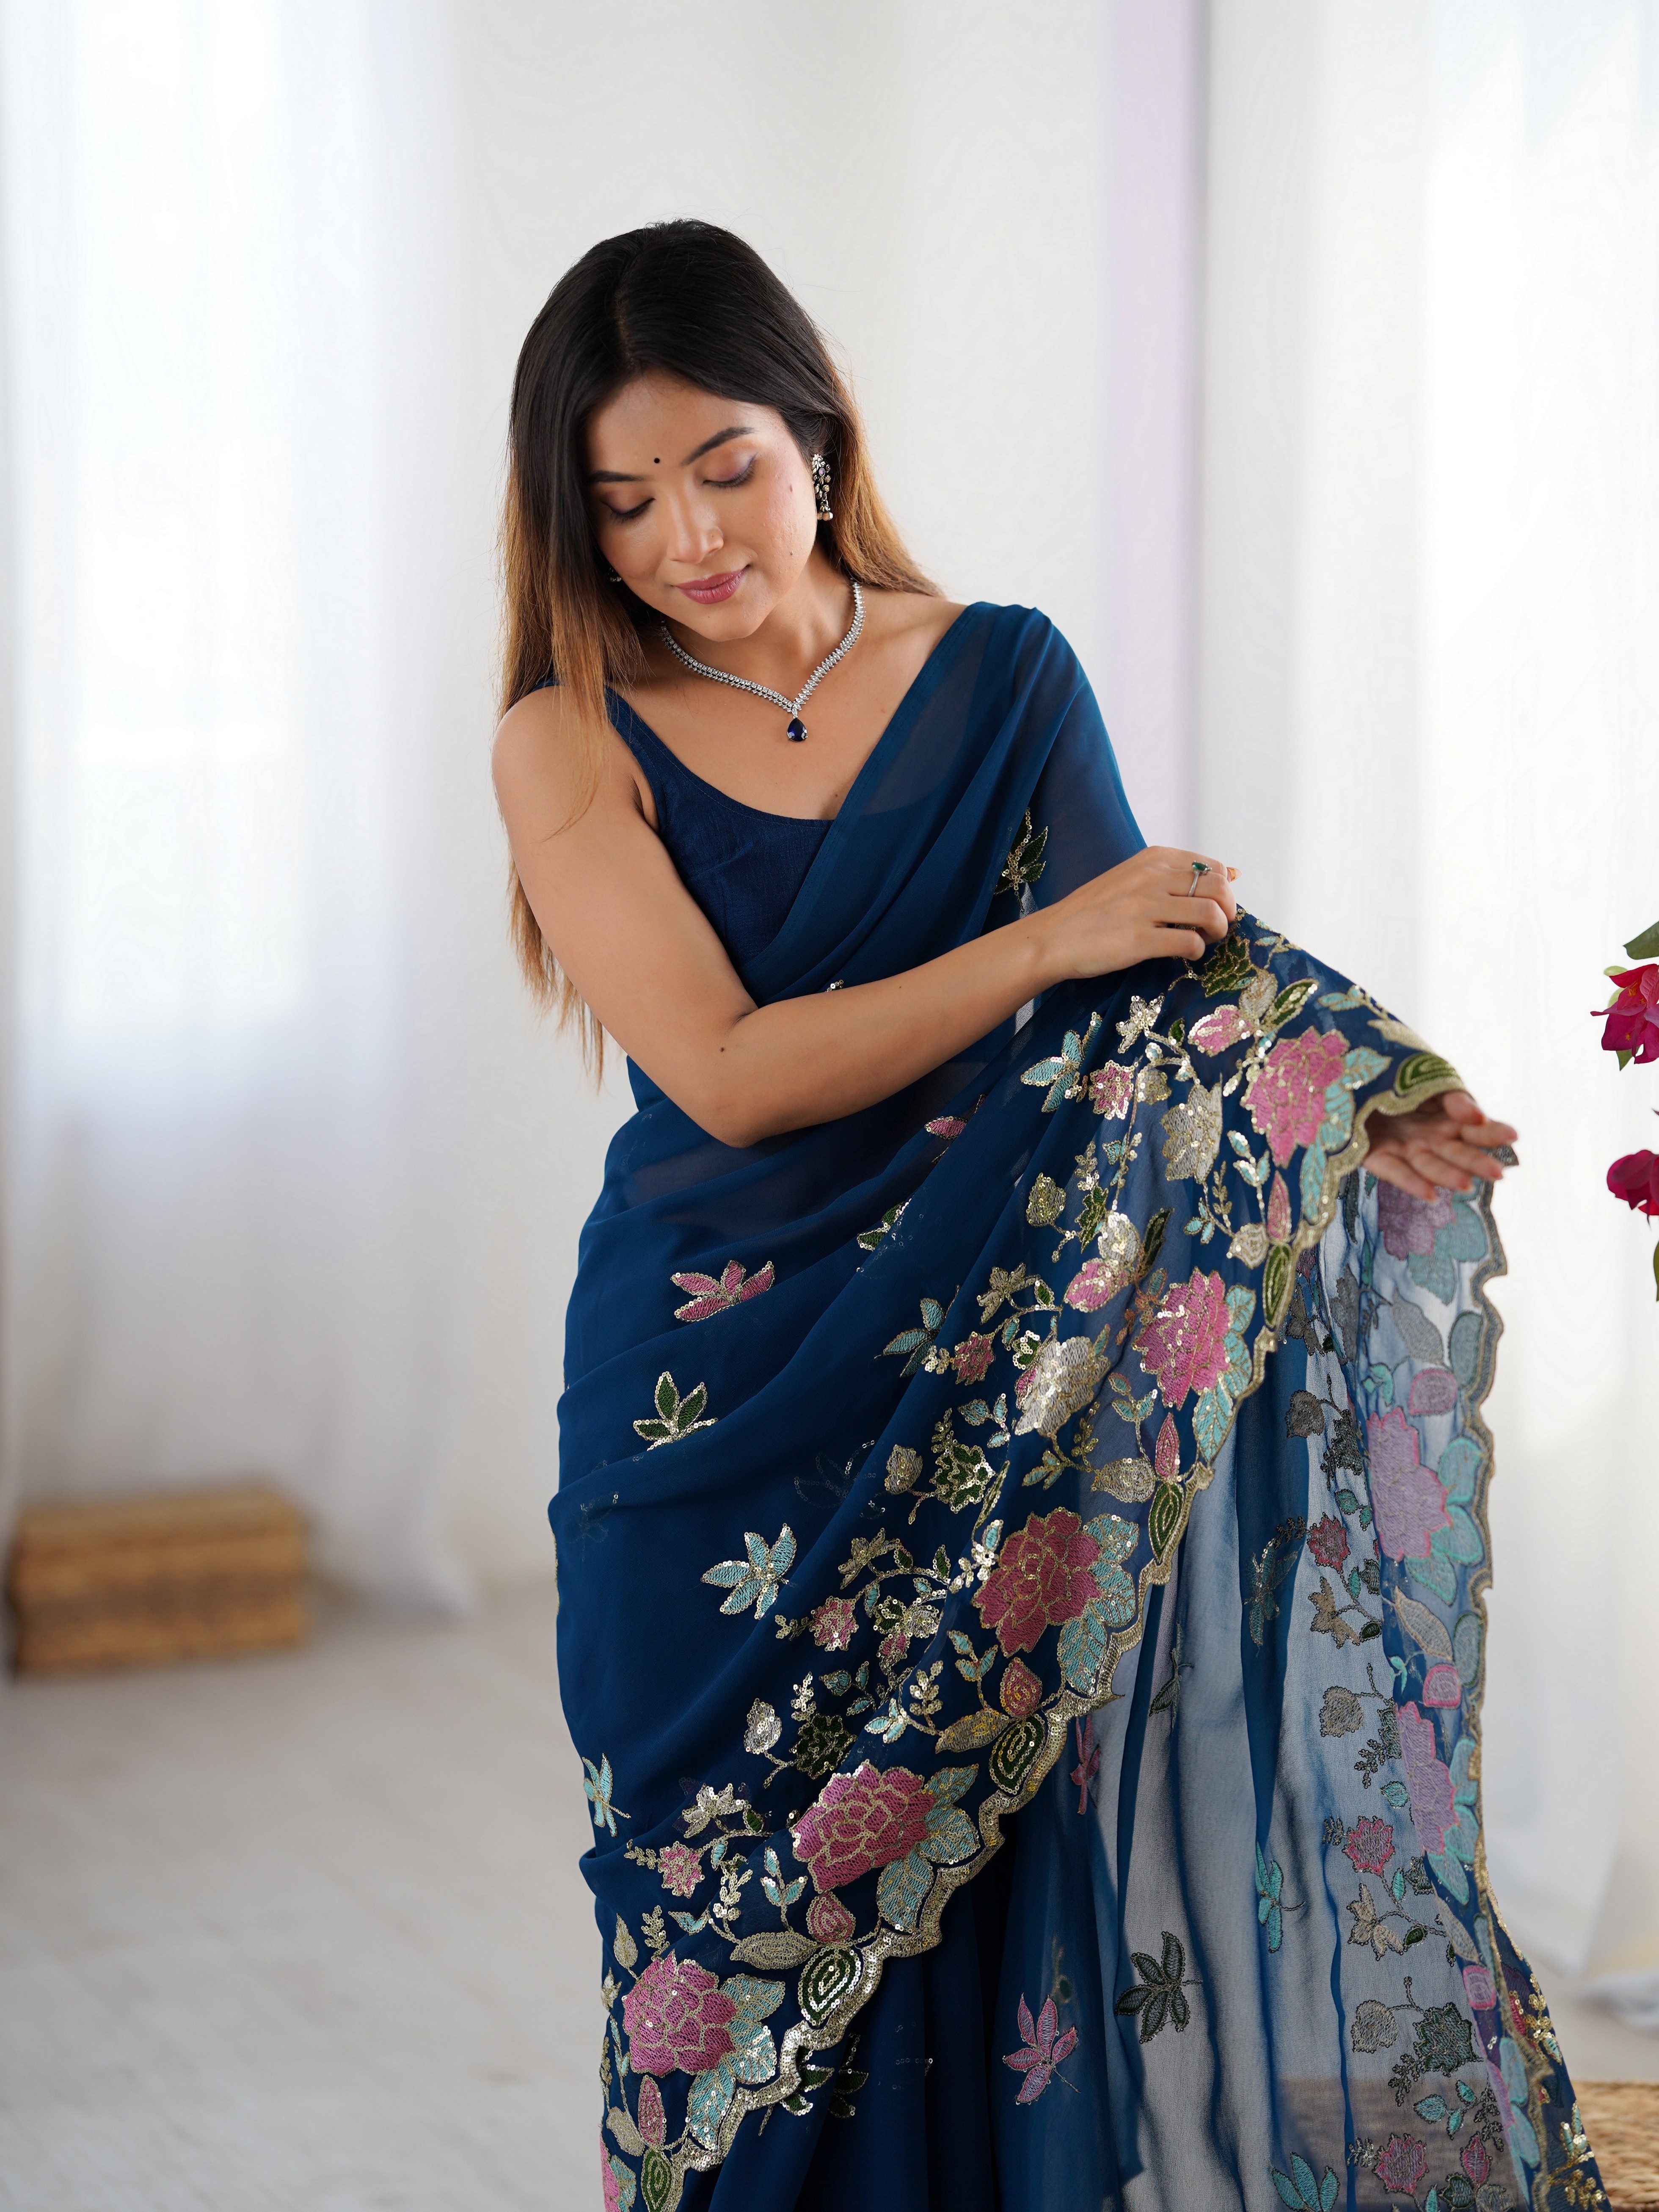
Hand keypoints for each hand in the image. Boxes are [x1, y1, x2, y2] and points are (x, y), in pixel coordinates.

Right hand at [1039, 846, 1238, 981]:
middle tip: (1215, 926)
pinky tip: (1184, 954)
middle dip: (1227, 910)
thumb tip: (1233, 872)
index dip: (1224, 889)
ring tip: (1203, 940)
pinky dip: (1196, 952)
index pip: (1212, 866)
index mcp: (1153, 858)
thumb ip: (1177, 874)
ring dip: (1216, 931)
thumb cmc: (1094, 910)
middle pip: (1218, 888)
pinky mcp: (1140, 939)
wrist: (1054, 937)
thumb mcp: (1133, 877)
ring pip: (1210, 914)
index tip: (1213, 905)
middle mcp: (1153, 877)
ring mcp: (1146, 907)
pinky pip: (1189, 943)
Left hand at [1365, 1091, 1516, 1199]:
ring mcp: (1404, 1148)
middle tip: (1498, 1172)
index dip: (1493, 1132)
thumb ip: (1451, 1096)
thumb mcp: (1428, 1077)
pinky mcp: (1375, 1156)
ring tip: (1466, 1184)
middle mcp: (1429, 1137)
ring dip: (1447, 1175)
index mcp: (1447, 1118)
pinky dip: (1410, 1182)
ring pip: (1429, 1165)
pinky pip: (1394, 1171)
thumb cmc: (1397, 1077)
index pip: (1475, 1128)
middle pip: (1456, 1152)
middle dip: (1476, 1161)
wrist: (1352, 1077)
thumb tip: (1475, 1115)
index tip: (1512, 1136)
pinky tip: (1429, 1194)